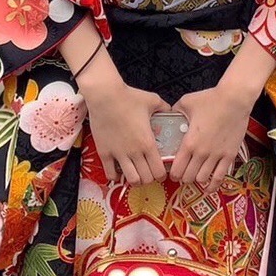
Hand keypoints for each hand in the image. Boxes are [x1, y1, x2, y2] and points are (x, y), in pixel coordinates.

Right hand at [78, 60, 170, 184]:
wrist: (105, 96)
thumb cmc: (130, 97)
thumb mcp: (153, 101)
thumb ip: (164, 108)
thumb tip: (170, 110)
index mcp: (148, 143)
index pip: (159, 171)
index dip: (161, 175)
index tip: (160, 171)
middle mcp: (135, 152)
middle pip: (146, 179)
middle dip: (149, 179)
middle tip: (148, 172)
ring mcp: (118, 154)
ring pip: (130, 179)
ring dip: (135, 180)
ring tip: (135, 174)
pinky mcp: (104, 152)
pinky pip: (110, 173)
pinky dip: (115, 176)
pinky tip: (118, 171)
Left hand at [169, 84, 253, 189]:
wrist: (235, 99)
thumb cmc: (211, 99)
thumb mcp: (186, 102)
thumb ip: (175, 111)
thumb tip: (169, 114)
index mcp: (189, 143)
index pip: (176, 169)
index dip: (172, 174)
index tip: (172, 172)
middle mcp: (202, 153)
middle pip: (188, 177)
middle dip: (183, 178)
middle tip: (183, 174)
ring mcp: (217, 156)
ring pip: (203, 179)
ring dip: (197, 180)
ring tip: (195, 176)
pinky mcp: (229, 156)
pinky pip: (220, 177)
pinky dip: (213, 185)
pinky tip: (209, 188)